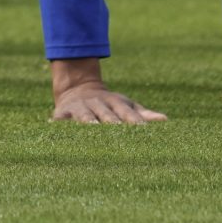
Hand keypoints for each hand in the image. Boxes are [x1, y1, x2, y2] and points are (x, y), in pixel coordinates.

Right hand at [49, 59, 163, 123]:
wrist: (77, 88)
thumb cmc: (109, 105)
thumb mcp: (125, 105)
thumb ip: (142, 114)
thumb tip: (165, 120)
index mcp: (115, 102)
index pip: (128, 113)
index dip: (135, 122)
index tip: (144, 132)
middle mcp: (98, 103)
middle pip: (107, 115)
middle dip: (113, 124)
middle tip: (120, 134)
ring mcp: (80, 107)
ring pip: (85, 117)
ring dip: (89, 123)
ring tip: (93, 129)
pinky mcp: (62, 112)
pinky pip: (61, 119)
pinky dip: (59, 124)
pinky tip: (56, 128)